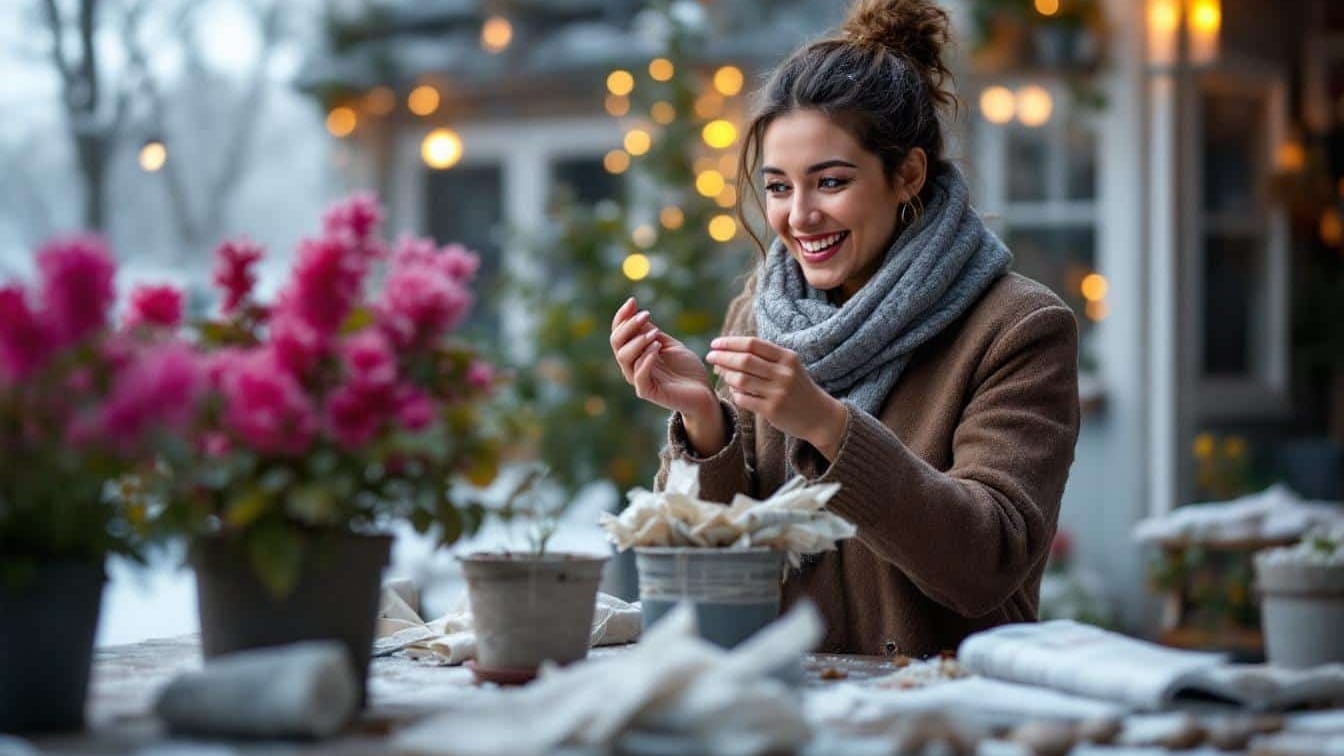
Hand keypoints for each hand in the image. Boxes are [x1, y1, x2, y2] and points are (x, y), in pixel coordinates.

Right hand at [610, 298, 720, 439]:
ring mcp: (639, 380)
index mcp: (635, 355)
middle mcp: (632, 367)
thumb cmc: (686, 369)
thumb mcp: (668, 344)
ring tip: (655, 333)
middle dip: (629, 325)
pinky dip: (645, 360)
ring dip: (637, 341)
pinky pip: (639, 376)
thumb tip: (635, 311)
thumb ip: (651, 332)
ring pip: (624, 358)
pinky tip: (657, 348)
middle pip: (617, 344)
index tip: (633, 301)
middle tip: (646, 314)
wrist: (703, 393)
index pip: (618, 334)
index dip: (622, 317)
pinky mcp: (649, 392)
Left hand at [706, 336, 846, 458]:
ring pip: (741, 380)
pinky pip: (743, 398)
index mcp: (787, 357)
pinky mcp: (772, 410)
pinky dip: (734, 393)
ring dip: (726, 375)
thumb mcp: (789, 366)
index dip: (730, 343)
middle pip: (744, 360)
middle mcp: (783, 373)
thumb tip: (730, 350)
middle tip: (710, 357)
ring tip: (720, 373)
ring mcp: (778, 392)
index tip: (715, 344)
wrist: (820, 416)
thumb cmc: (798, 388)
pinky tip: (733, 390)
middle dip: (722, 357)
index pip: (752, 344)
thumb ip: (765, 357)